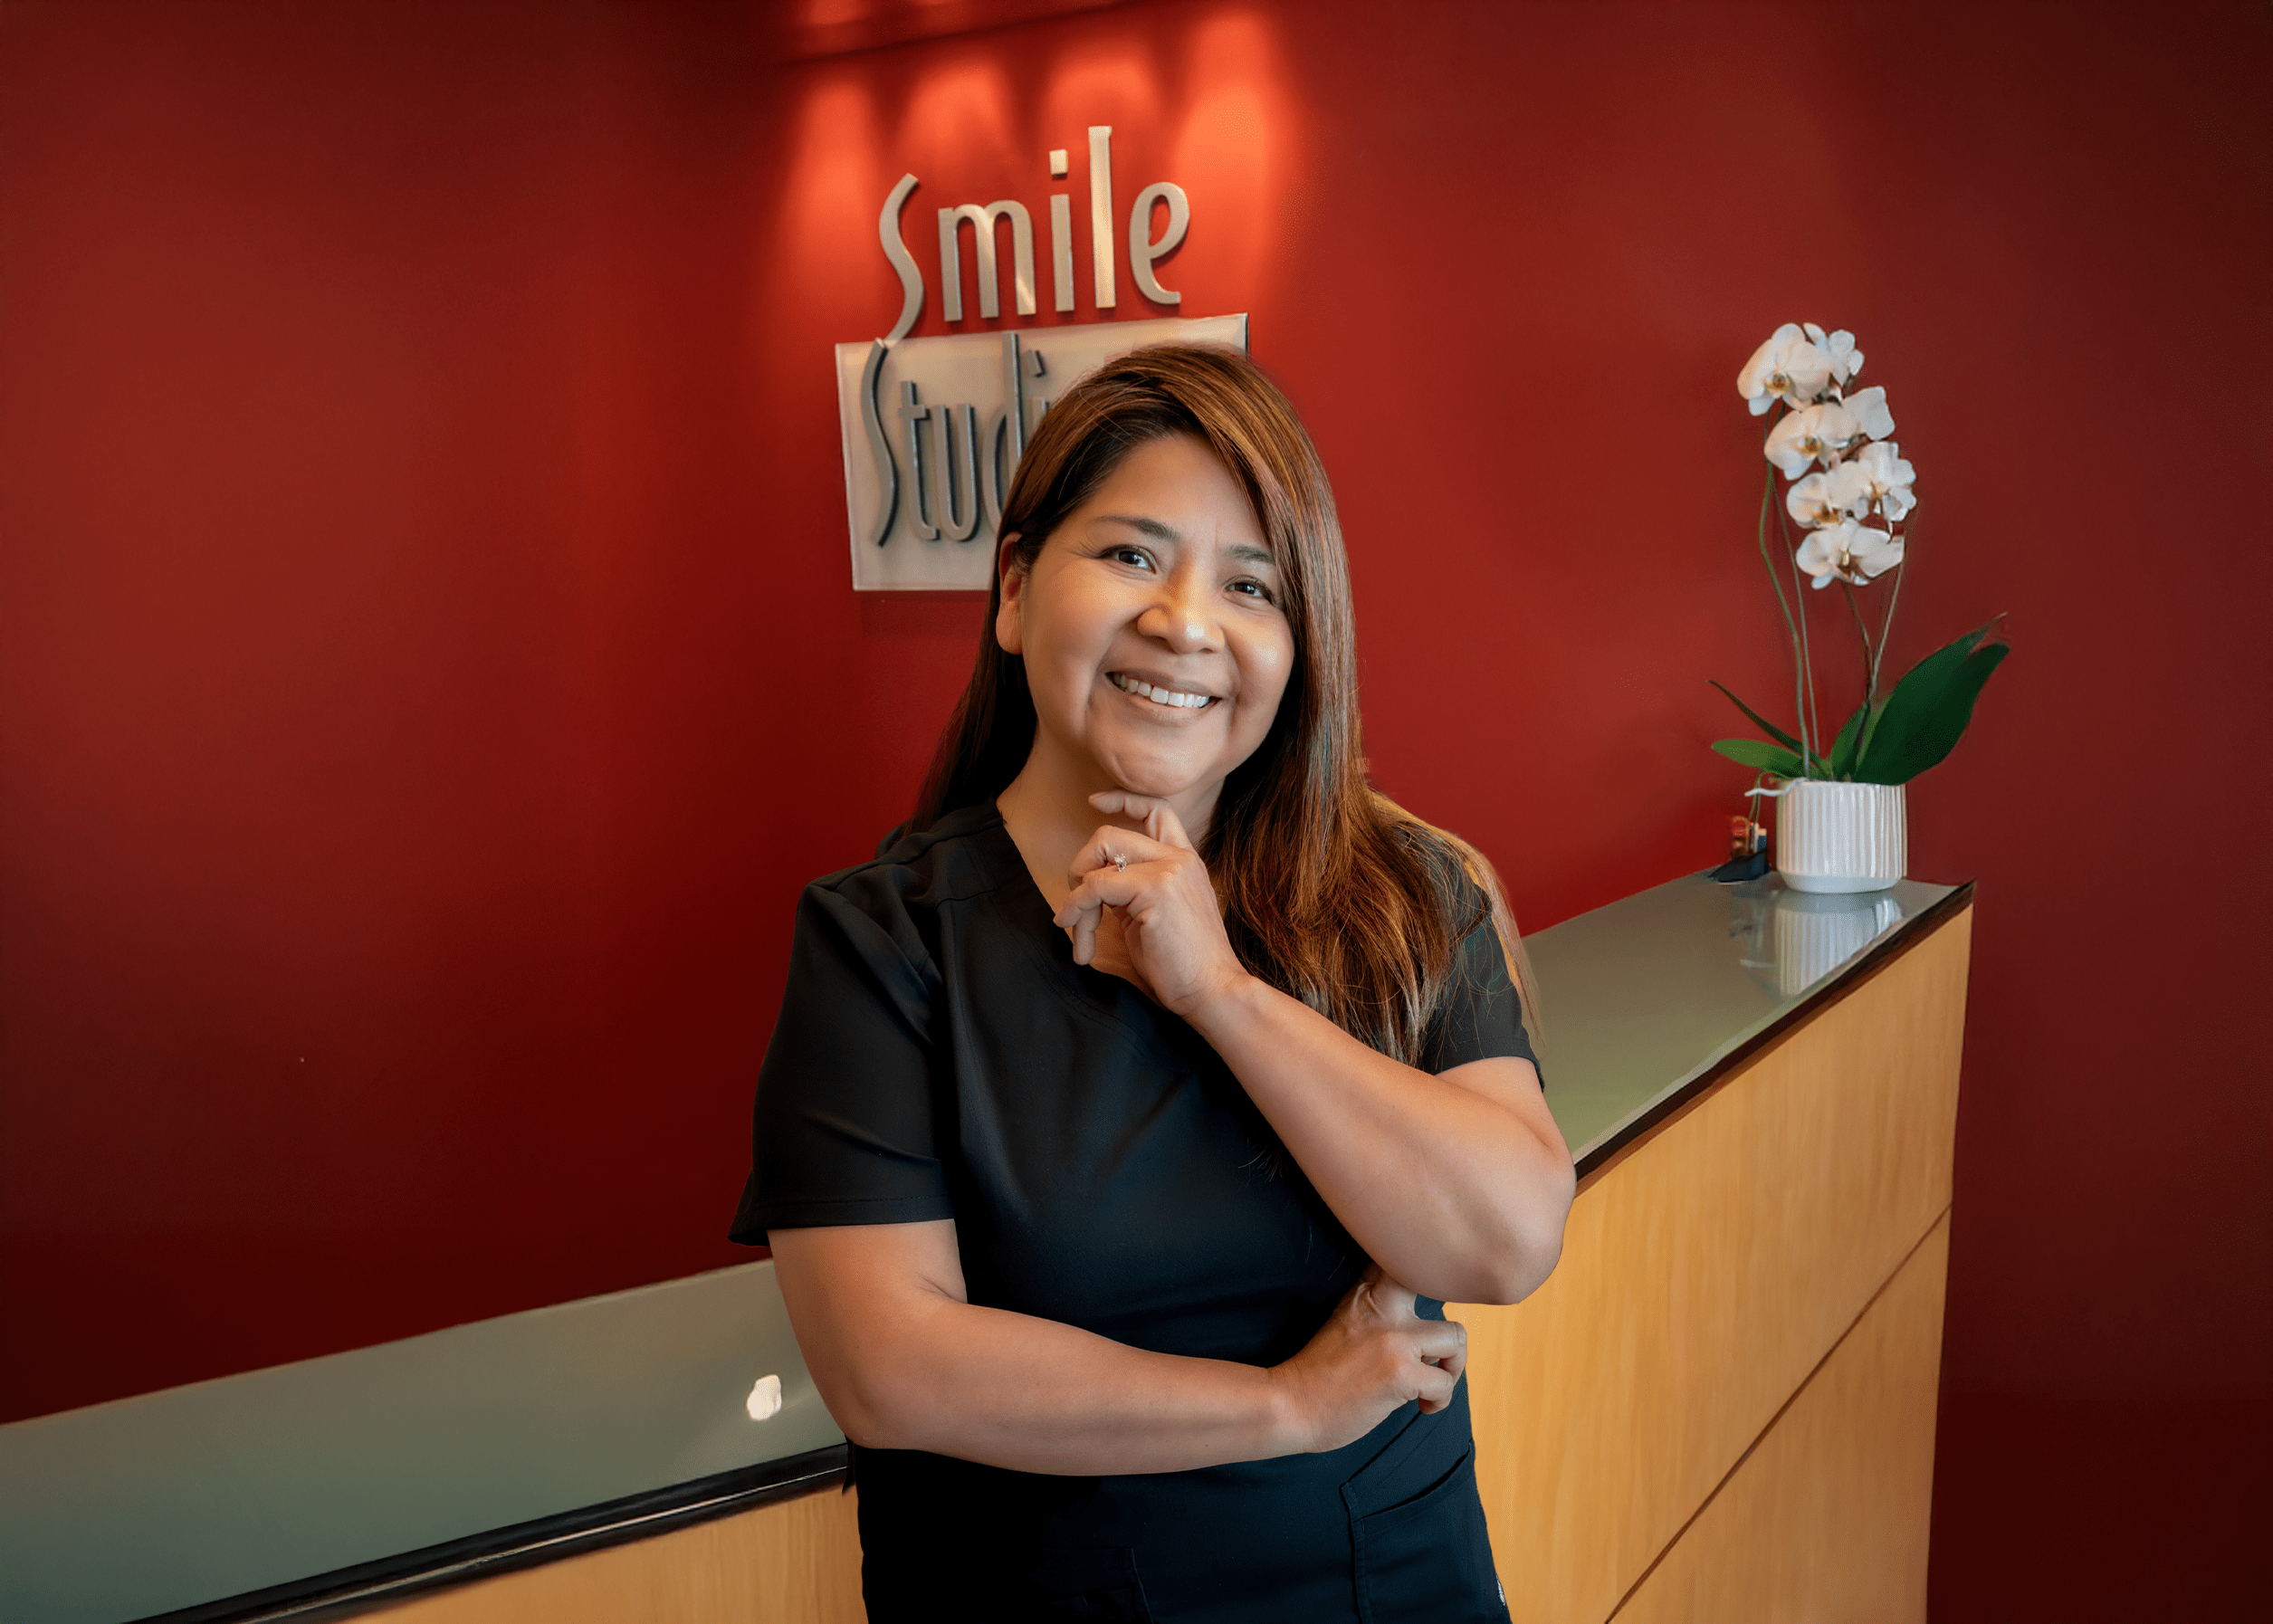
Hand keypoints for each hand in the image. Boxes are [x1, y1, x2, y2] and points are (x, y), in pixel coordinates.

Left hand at [1053, 791, 1249, 1018]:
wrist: (1213, 991)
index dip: (1121, 799)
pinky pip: (1095, 887)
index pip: (1156, 809)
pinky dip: (1076, 909)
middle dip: (1080, 868)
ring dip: (1076, 898)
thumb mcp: (1153, 917)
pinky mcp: (1155, 891)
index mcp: (1185, 861)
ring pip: (1098, 857)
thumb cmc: (1183, 965)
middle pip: (1109, 834)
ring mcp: (1169, 871)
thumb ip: (1130, 893)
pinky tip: (1079, 938)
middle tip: (1076, 909)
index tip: (1094, 802)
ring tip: (1080, 935)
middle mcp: (1179, 859)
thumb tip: (1092, 886)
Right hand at [1269, 1268, 1467, 1453]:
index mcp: (1365, 1292)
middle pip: (1443, 1288)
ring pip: (1456, 1337)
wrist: (1290, 1405)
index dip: (1426, 1275)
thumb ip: (1377, 1311)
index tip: (1427, 1302)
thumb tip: (1424, 1327)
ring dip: (1452, 1366)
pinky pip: (1445, 1382)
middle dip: (1447, 1322)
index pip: (1407, 1261)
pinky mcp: (1401, 1373)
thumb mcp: (1343, 1321)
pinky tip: (1422, 1406)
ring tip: (1432, 1382)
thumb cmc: (1318, 1373)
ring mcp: (1393, 1339)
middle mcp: (1381, 1307)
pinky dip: (1440, 1399)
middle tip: (1437, 1351)